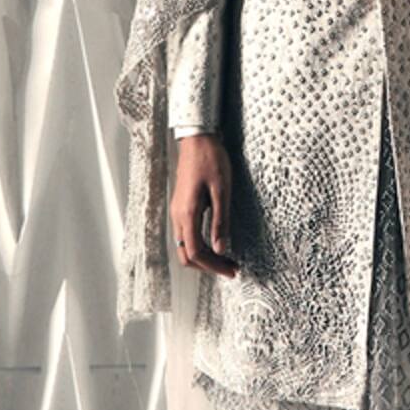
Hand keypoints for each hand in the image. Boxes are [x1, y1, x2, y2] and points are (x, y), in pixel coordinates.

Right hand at [170, 133, 238, 277]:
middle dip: (208, 266)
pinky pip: (186, 235)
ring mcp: (177, 211)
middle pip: (187, 254)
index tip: (232, 270)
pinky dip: (200, 245)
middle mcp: (178, 215)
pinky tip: (216, 242)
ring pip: (185, 246)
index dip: (214, 266)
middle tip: (231, 267)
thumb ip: (220, 221)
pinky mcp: (181, 207)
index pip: (196, 252)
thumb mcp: (221, 191)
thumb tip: (221, 249)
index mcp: (187, 213)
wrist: (197, 139)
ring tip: (226, 258)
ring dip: (204, 257)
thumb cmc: (211, 160)